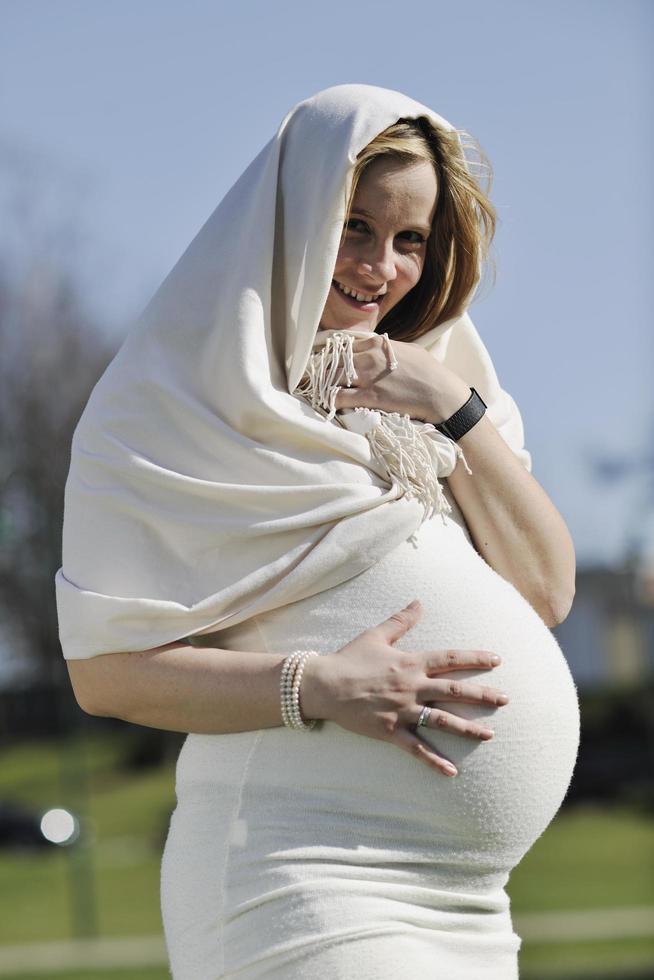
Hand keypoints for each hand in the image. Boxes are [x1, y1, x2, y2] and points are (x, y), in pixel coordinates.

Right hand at [301, 599, 508, 776]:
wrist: (323, 685)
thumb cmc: (349, 658)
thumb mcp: (376, 635)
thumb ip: (401, 620)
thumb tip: (419, 601)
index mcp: (410, 662)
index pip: (450, 659)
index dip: (475, 659)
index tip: (497, 660)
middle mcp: (411, 686)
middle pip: (455, 691)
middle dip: (483, 695)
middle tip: (506, 700)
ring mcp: (402, 710)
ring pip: (442, 721)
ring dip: (468, 728)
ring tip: (490, 734)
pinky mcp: (390, 731)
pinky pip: (416, 748)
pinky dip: (434, 761)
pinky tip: (452, 772)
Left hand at [332, 333, 469, 423]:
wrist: (441, 394)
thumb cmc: (430, 372)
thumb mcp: (409, 350)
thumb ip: (388, 348)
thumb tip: (377, 348)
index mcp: (379, 344)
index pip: (345, 345)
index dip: (335, 356)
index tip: (330, 363)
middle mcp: (370, 357)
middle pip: (335, 360)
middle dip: (325, 370)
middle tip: (319, 379)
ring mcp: (369, 377)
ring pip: (333, 377)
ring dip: (325, 384)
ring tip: (321, 391)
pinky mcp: (370, 397)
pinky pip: (340, 397)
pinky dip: (331, 400)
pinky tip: (329, 403)